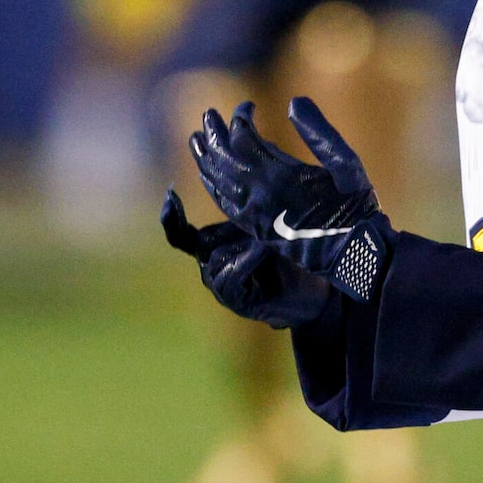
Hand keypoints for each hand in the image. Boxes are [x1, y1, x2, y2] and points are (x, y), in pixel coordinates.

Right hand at [160, 191, 332, 328]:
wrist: (313, 293)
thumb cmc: (290, 256)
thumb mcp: (264, 228)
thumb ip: (245, 214)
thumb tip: (233, 182)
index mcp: (213, 247)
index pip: (181, 234)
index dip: (172, 217)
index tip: (169, 194)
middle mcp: (211, 266)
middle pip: (202, 242)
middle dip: (231, 230)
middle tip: (262, 225)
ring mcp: (219, 286)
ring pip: (216, 258)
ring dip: (243, 245)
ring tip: (270, 240)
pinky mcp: (232, 300)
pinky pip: (228, 276)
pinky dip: (246, 261)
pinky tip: (263, 250)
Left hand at [188, 98, 392, 301]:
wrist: (352, 254)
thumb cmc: (354, 206)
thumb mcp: (346, 164)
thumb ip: (319, 132)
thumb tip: (293, 102)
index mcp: (280, 176)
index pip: (244, 138)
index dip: (241, 117)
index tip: (248, 105)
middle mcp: (260, 195)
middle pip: (223, 157)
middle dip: (214, 133)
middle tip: (209, 114)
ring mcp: (253, 215)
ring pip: (217, 182)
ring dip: (205, 157)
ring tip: (196, 138)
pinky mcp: (254, 229)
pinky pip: (222, 205)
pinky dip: (211, 186)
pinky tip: (206, 175)